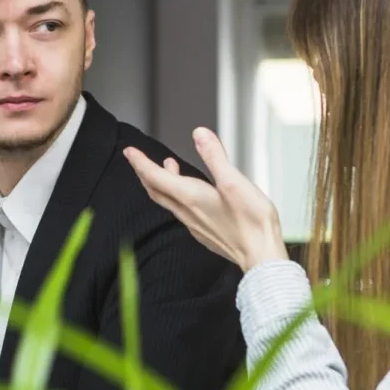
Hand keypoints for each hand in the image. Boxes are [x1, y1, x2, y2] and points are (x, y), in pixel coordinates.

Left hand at [123, 127, 287, 271]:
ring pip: (168, 201)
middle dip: (144, 172)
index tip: (129, 151)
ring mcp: (194, 224)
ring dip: (162, 183)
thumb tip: (199, 134)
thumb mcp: (233, 181)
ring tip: (166, 168)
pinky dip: (176, 196)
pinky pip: (181, 211)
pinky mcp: (204, 232)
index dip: (140, 162)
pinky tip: (188, 194)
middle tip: (137, 160)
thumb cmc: (251, 222)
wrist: (260, 255)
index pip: (155, 177)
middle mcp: (187, 212)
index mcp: (190, 197)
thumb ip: (214, 157)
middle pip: (156, 190)